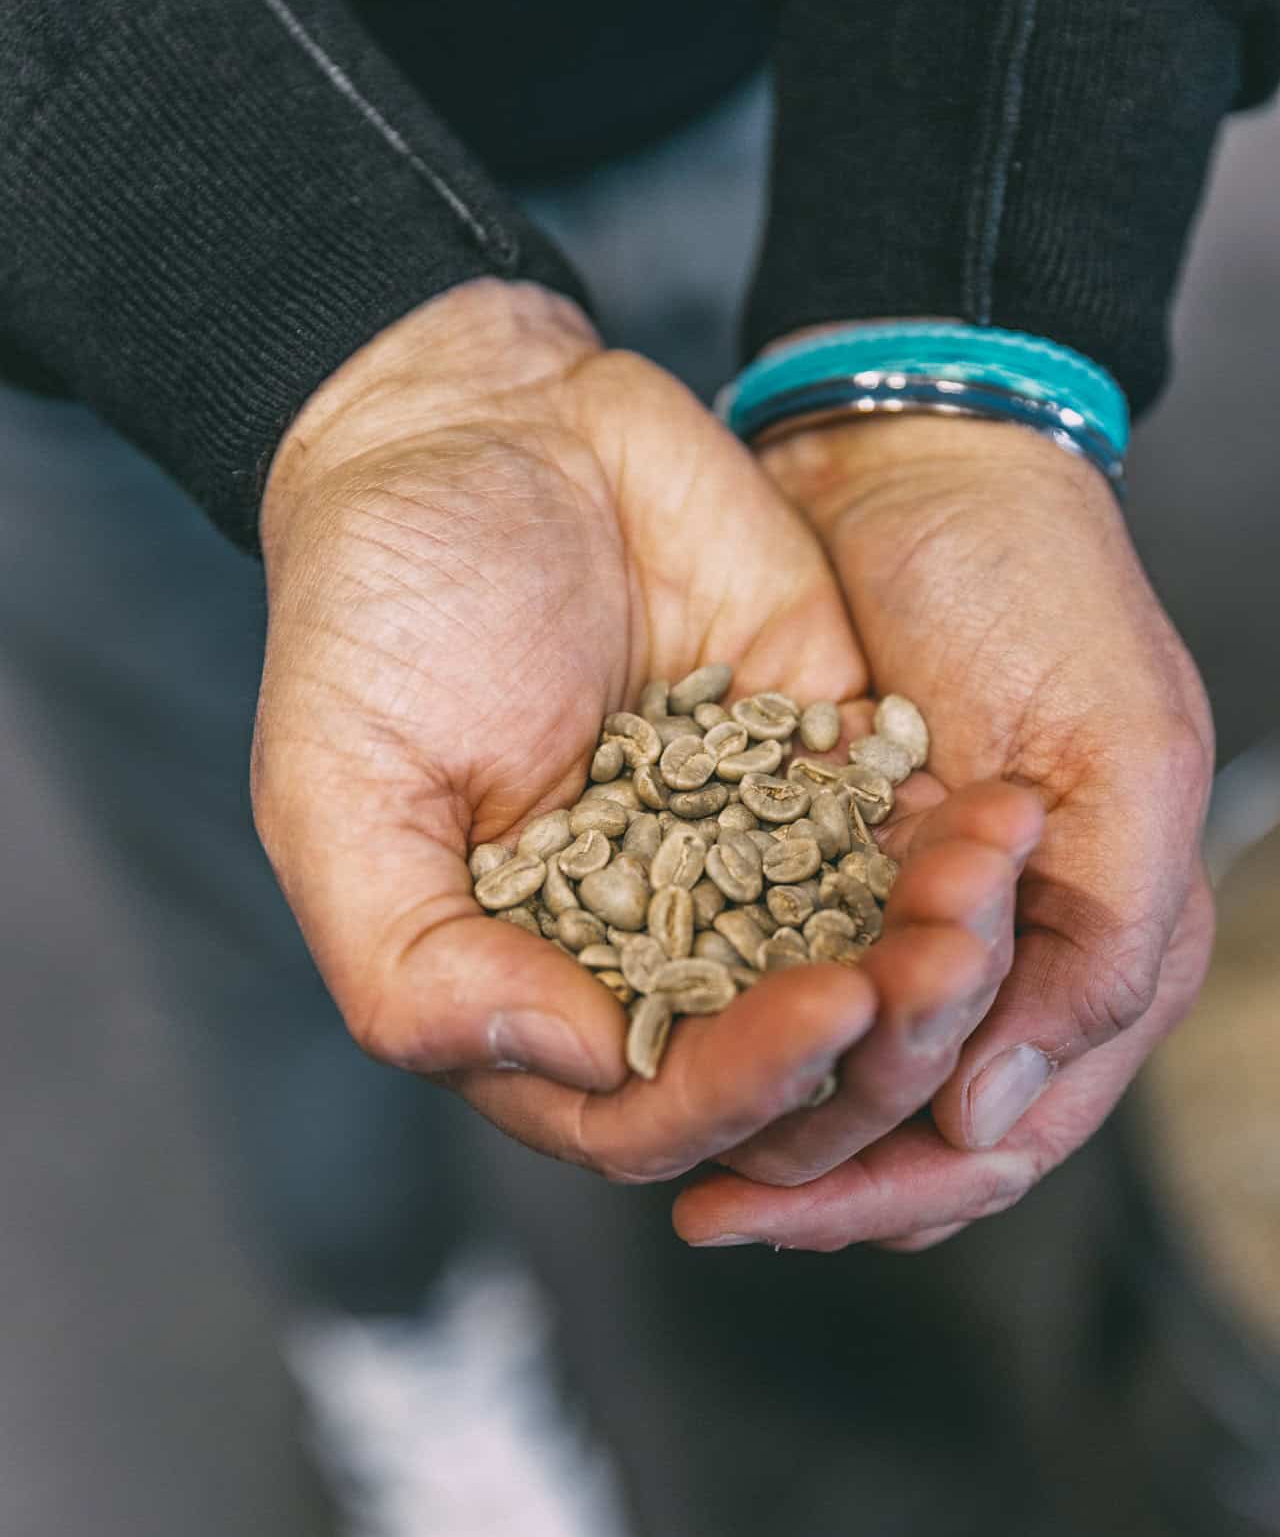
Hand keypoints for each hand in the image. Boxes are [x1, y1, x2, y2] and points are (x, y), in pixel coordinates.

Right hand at [253, 282, 1028, 1189]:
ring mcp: (745, 851)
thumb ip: (418, 966)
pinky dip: (960, 846)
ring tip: (982, 902)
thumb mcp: (338, 796)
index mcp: (530, 983)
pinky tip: (1004, 820)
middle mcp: (650, 940)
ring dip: (939, 959)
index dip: (739, 1094)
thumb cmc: (375, 612)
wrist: (476, 428)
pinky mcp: (818, 757)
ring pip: (866, 963)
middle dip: (871, 1047)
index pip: (648, 1108)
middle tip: (937, 978)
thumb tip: (579, 1066)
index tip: (817, 1019)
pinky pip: (904, 832)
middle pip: (782, 1064)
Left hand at [673, 414, 1213, 1251]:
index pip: (1000, 1132)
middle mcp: (1006, 958)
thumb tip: (995, 1115)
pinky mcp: (819, 863)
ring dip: (759, 1098)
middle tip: (703, 1182)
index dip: (890, 1182)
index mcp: (1104, 952)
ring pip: (829, 1070)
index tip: (772, 1204)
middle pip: (900, 1124)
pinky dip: (720, 1020)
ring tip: (667, 1124)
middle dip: (806, 1153)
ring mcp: (907, 916)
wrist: (924, 461)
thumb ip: (1103, 944)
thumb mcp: (1126, 754)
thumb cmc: (1044, 588)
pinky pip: (767, 975)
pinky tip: (647, 1047)